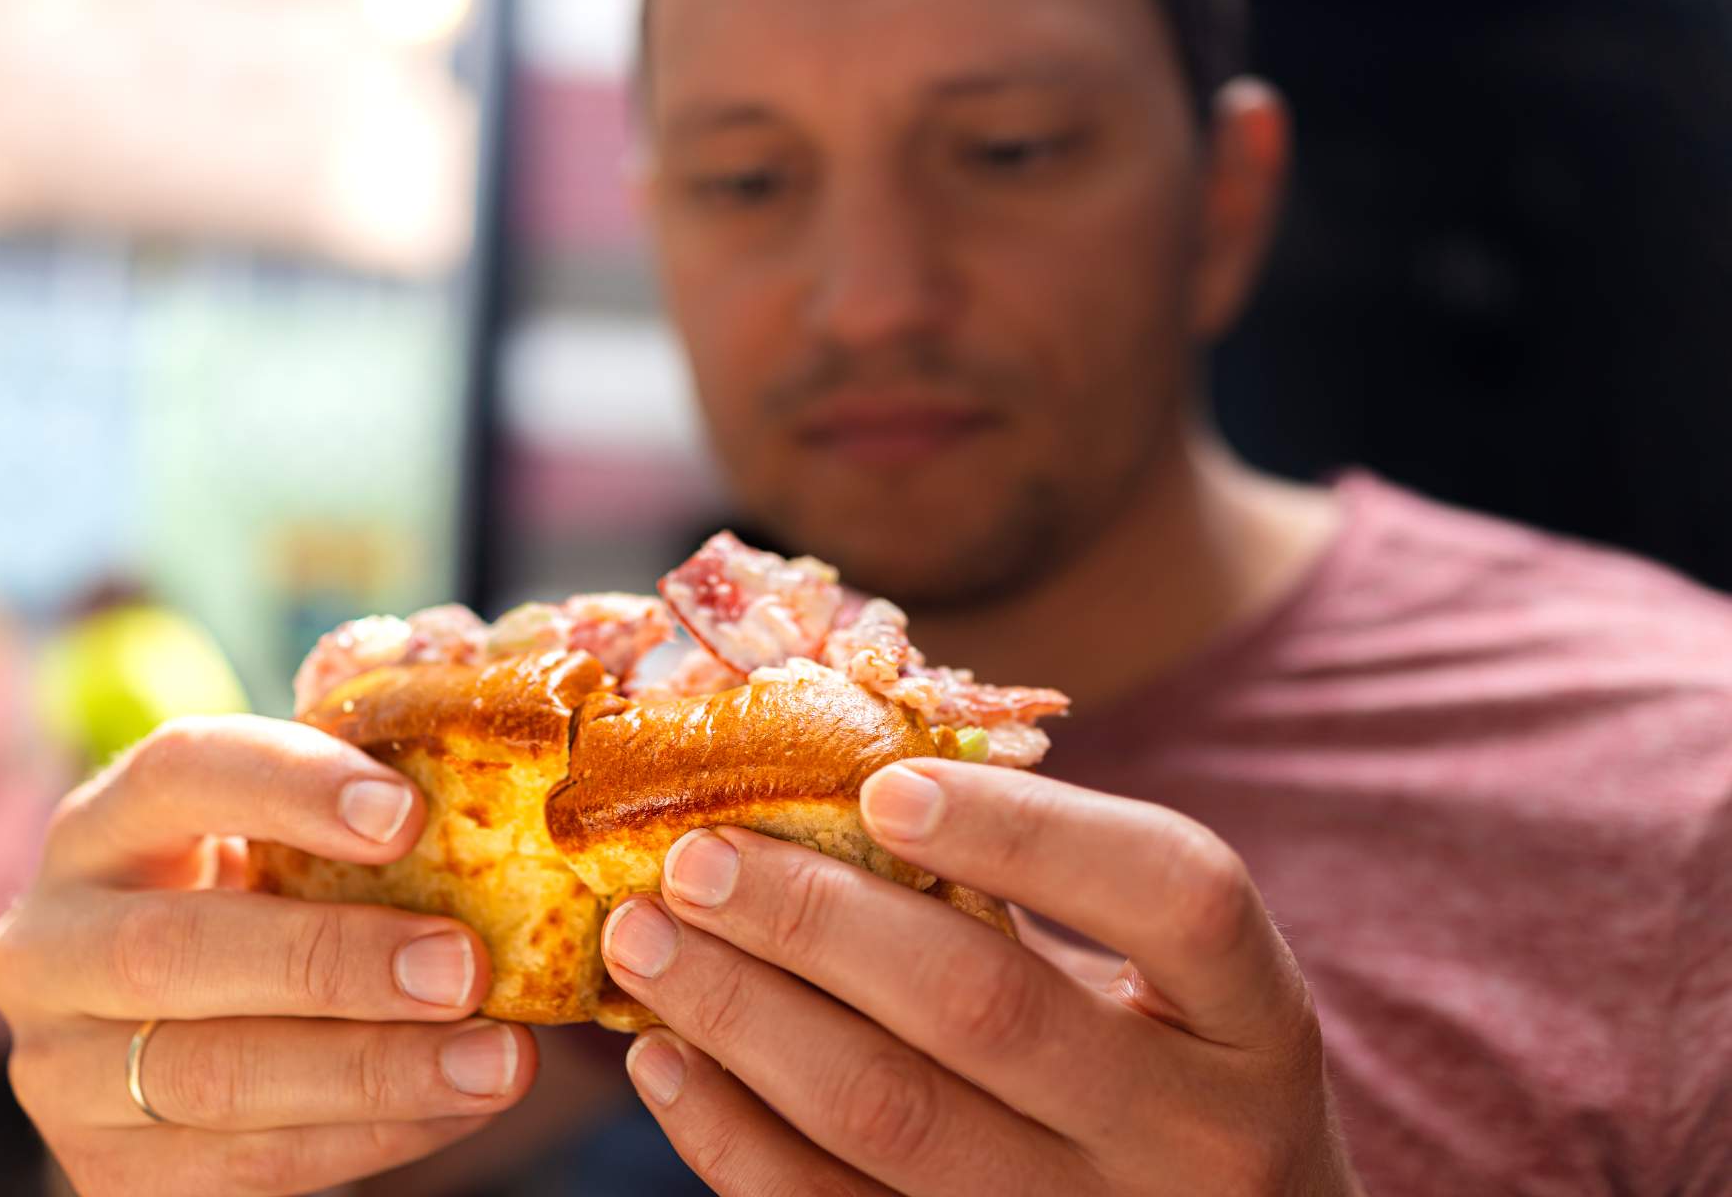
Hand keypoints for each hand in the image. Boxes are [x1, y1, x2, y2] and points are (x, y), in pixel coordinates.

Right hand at [0, 715, 535, 1195]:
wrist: (194, 1033)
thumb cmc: (275, 899)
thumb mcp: (291, 839)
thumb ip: (364, 806)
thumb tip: (512, 782)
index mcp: (103, 826)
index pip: (176, 773)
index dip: (290, 785)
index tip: (411, 815)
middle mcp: (51, 944)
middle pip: (173, 949)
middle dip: (334, 961)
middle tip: (466, 967)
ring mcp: (63, 1070)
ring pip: (212, 1076)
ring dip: (375, 1071)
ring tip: (499, 1059)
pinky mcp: (108, 1170)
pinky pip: (247, 1164)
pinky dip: (371, 1136)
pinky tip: (461, 1104)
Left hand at [600, 760, 1362, 1195]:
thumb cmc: (1173, 1078)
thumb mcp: (1168, 986)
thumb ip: (1054, 894)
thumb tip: (835, 770)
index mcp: (1258, 1020)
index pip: (1176, 892)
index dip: (1026, 828)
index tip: (883, 784)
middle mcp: (1200, 1136)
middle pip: (990, 1006)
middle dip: (816, 917)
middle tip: (697, 857)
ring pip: (891, 1116)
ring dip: (744, 1015)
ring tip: (648, 941)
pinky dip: (732, 1137)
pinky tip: (668, 1062)